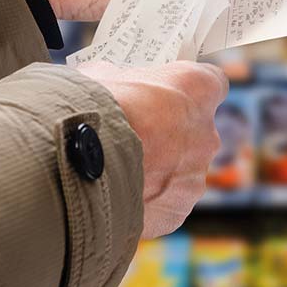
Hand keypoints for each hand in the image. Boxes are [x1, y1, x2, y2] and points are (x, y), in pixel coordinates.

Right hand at [77, 60, 227, 237]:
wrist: (75, 163)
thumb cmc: (93, 109)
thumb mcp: (103, 76)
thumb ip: (123, 80)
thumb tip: (112, 83)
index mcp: (196, 90)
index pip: (212, 82)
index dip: (188, 90)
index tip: (170, 94)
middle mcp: (206, 133)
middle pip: (196, 132)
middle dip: (169, 134)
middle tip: (136, 135)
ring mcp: (194, 176)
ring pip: (181, 171)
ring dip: (158, 170)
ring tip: (119, 169)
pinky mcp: (177, 210)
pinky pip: (165, 203)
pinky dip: (146, 200)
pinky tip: (118, 193)